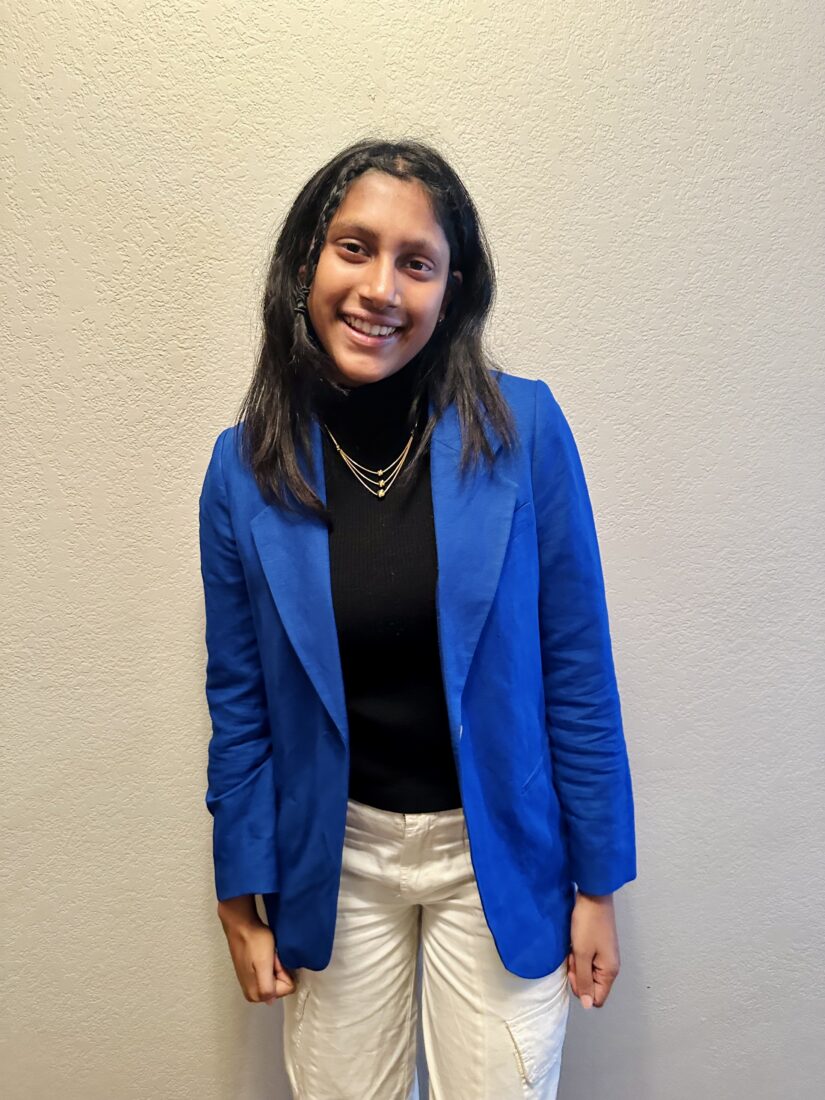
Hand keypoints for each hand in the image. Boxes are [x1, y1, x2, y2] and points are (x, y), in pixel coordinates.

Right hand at [218, 908, 296, 1003]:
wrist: (242, 926)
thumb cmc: (254, 940)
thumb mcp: (265, 964)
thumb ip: (267, 988)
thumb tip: (270, 1000)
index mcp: (256, 995)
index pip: (287, 988)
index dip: (282, 971)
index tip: (273, 961)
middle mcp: (253, 994)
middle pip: (281, 986)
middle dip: (279, 970)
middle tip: (270, 957)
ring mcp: (251, 984)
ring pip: (277, 978)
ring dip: (275, 966)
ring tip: (266, 955)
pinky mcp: (251, 975)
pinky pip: (271, 972)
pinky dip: (270, 963)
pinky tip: (263, 956)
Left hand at [567, 891, 619, 1009]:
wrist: (593, 896)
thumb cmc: (587, 924)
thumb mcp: (582, 954)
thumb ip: (584, 981)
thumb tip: (587, 1005)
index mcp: (610, 972)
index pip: (596, 998)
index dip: (581, 989)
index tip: (575, 970)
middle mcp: (610, 966)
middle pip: (590, 985)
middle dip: (578, 974)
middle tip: (574, 955)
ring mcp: (605, 955)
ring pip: (587, 971)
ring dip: (577, 962)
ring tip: (574, 945)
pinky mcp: (599, 946)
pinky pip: (586, 959)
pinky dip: (578, 954)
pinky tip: (575, 942)